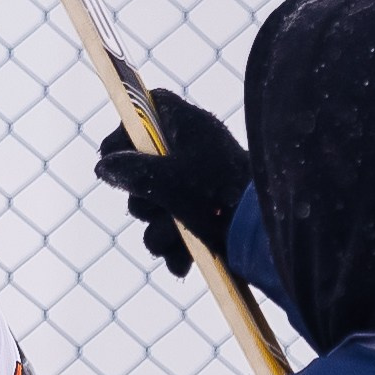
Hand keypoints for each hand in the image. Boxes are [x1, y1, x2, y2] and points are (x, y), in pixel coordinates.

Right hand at [93, 88, 249, 277]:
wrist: (271, 235)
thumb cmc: (222, 197)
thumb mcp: (168, 181)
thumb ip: (132, 171)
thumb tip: (103, 166)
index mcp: (189, 127)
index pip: (146, 111)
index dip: (123, 132)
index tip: (109, 155)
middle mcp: (194, 152)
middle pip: (143, 168)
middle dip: (142, 200)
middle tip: (153, 207)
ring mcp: (201, 185)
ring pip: (157, 207)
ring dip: (159, 232)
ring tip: (175, 240)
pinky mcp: (209, 216)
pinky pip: (175, 230)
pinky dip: (176, 248)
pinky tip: (183, 262)